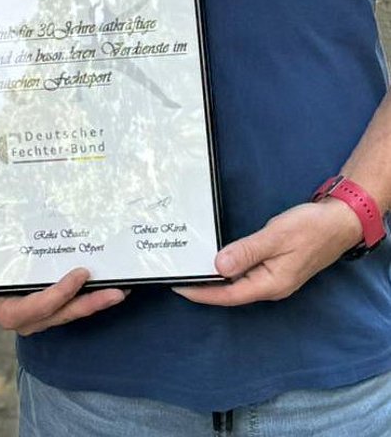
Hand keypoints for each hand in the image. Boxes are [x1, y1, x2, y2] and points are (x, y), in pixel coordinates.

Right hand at [0, 268, 127, 335]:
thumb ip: (1, 256)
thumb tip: (8, 227)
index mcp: (8, 311)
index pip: (41, 305)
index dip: (63, 291)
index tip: (82, 273)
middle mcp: (25, 321)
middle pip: (63, 313)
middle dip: (93, 303)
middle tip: (118, 292)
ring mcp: (37, 320)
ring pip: (70, 312)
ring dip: (95, 301)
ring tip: (119, 290)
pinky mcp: (46, 314)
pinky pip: (68, 308)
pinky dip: (85, 299)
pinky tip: (103, 288)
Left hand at [174, 198, 362, 307]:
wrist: (339, 223)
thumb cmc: (310, 228)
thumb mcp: (276, 236)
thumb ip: (247, 251)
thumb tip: (218, 267)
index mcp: (270, 284)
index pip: (228, 295)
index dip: (202, 293)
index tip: (178, 287)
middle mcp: (270, 287)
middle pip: (230, 292)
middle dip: (204, 287)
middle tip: (177, 276)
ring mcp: (274, 278)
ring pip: (238, 283)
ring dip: (215, 278)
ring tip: (190, 269)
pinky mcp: (275, 267)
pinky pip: (246, 272)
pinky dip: (228, 268)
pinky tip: (217, 260)